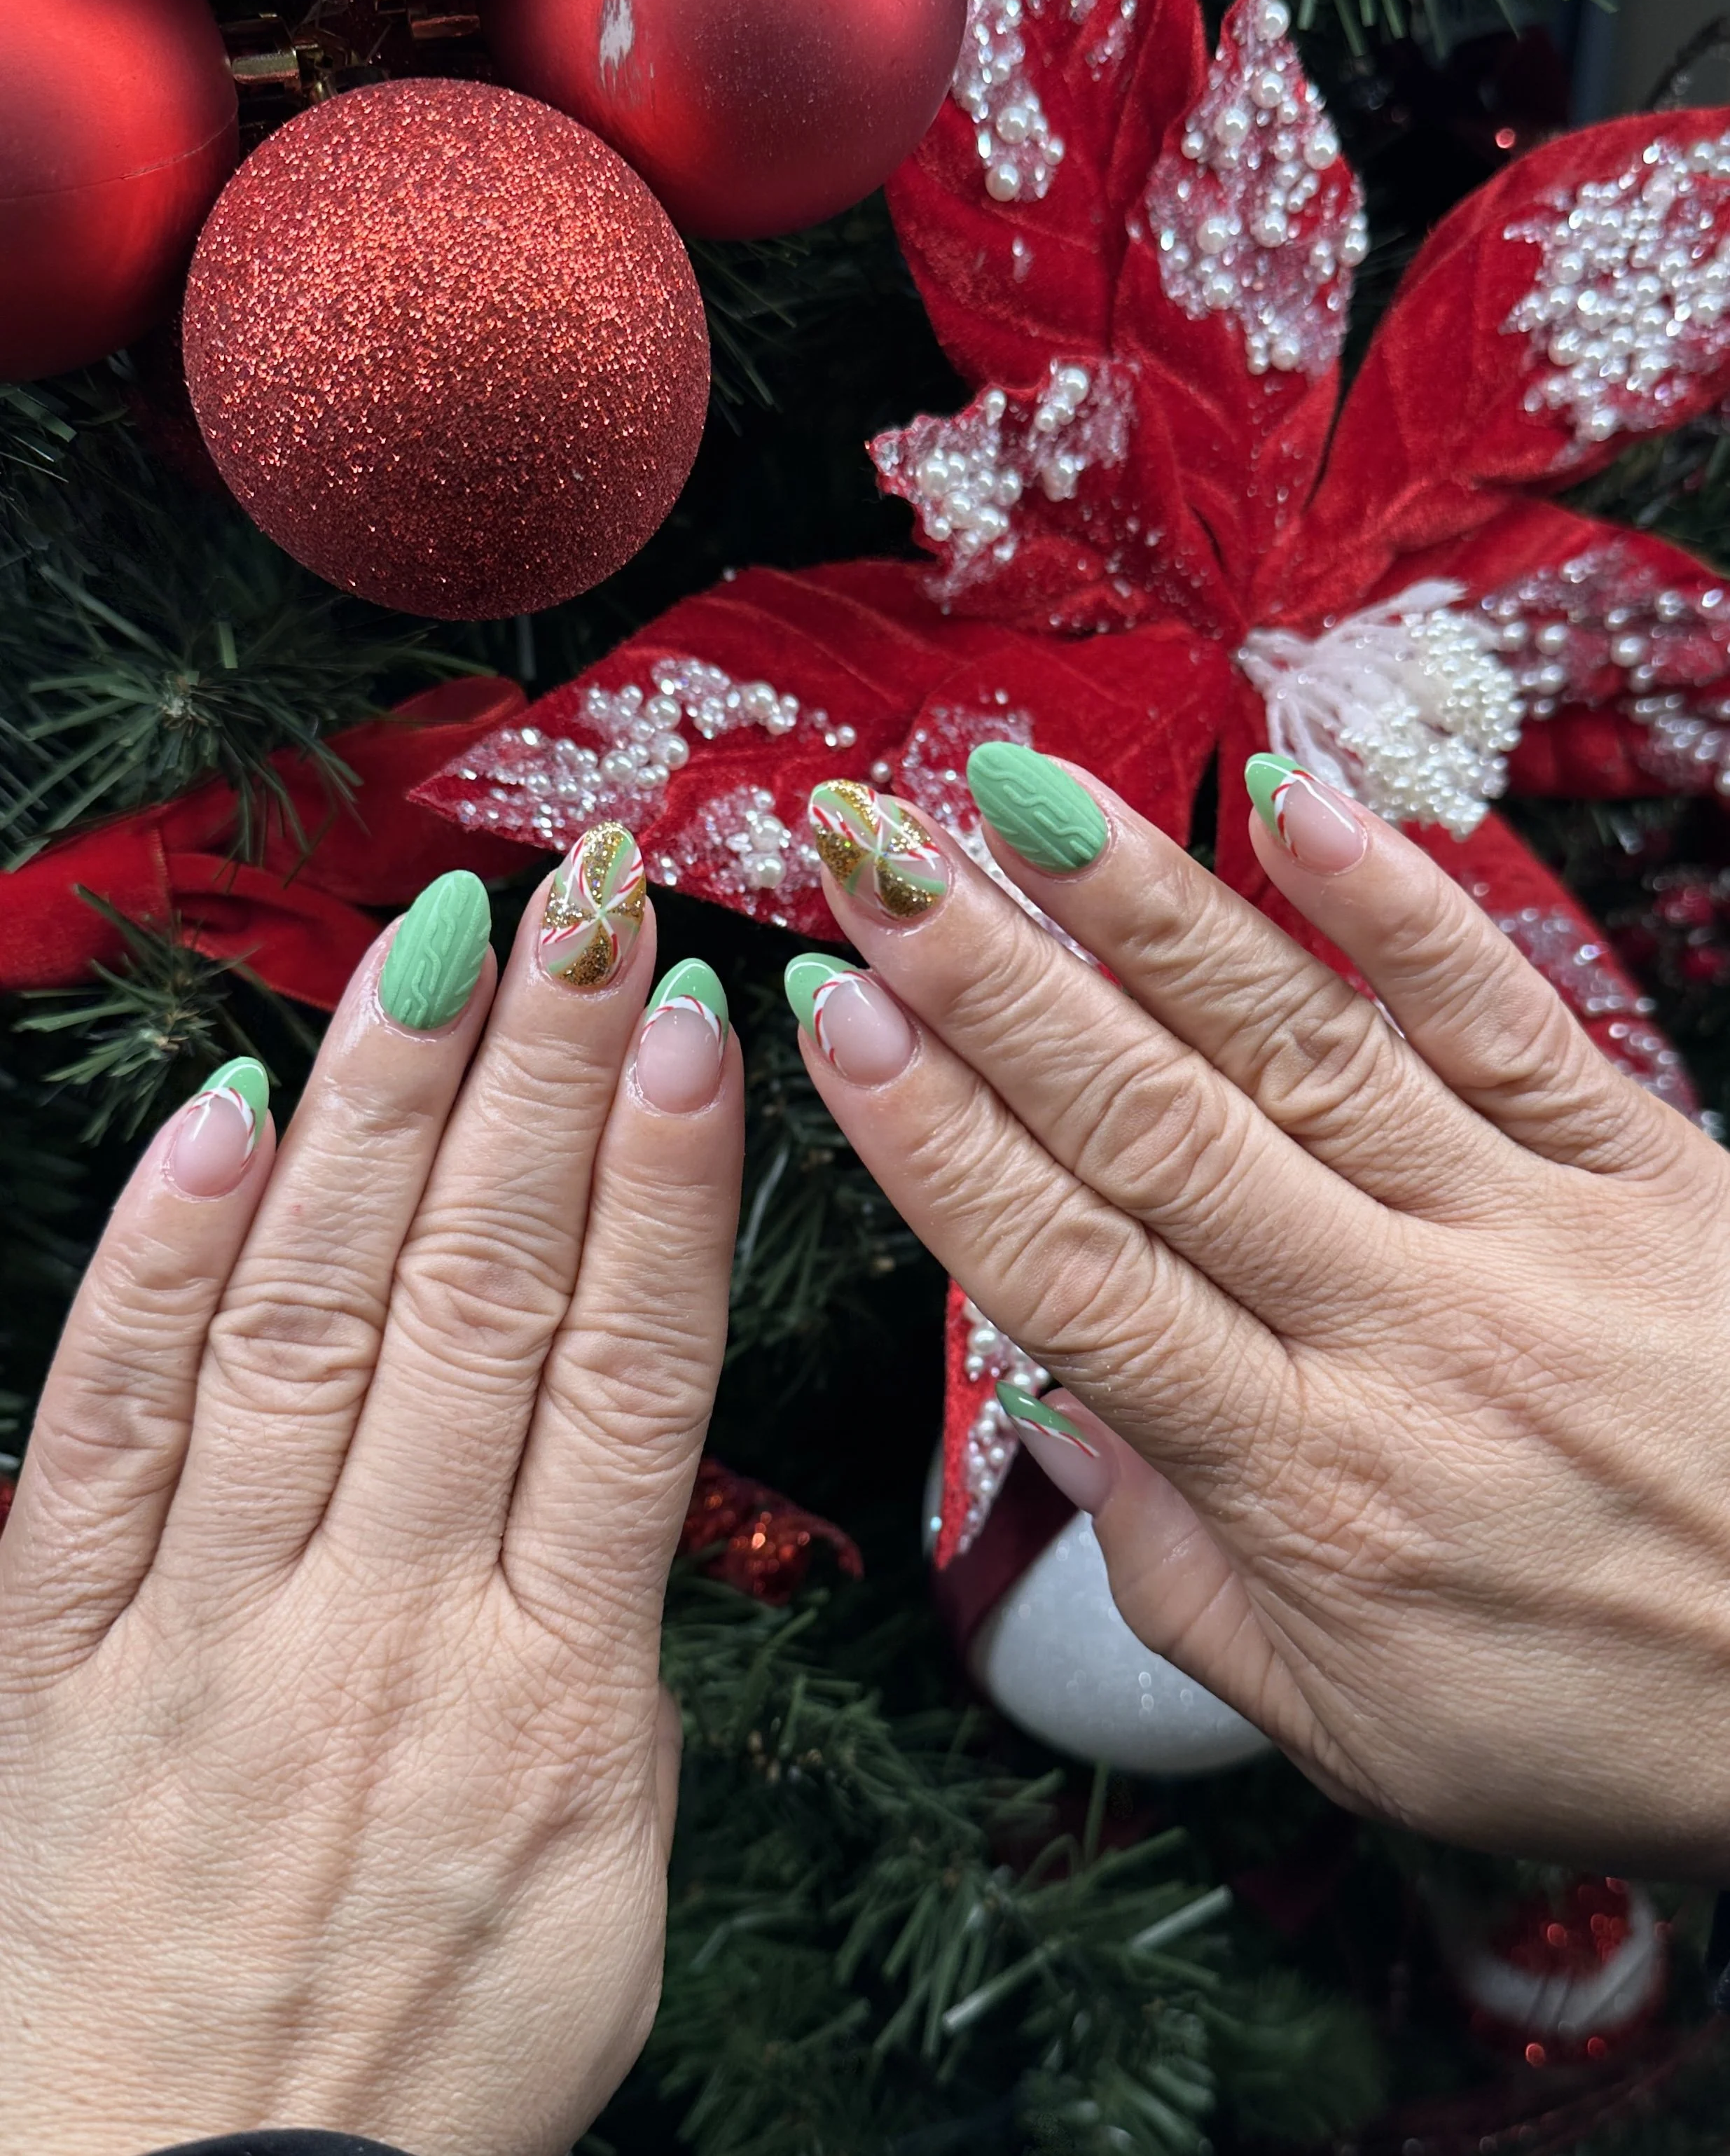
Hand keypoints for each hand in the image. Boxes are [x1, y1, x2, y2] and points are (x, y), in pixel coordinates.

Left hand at [0, 830, 740, 2155]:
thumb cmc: (415, 2067)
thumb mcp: (607, 1885)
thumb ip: (605, 1664)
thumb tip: (598, 1500)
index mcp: (546, 1697)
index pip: (624, 1374)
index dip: (662, 1185)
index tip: (691, 1031)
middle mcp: (375, 1629)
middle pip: (477, 1300)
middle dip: (536, 1080)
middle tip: (580, 911)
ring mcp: (205, 1629)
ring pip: (306, 1320)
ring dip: (377, 1118)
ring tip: (433, 952)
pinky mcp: (57, 1651)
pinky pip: (104, 1429)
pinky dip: (158, 1263)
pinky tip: (221, 1123)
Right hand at [788, 757, 1729, 1875]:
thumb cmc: (1604, 1719)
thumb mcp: (1357, 1728)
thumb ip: (1179, 1575)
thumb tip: (1062, 1404)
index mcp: (1305, 1481)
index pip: (1074, 1275)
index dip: (938, 1140)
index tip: (834, 1021)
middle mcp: (1399, 1332)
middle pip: (1155, 1130)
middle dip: (993, 983)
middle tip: (876, 858)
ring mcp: (1527, 1233)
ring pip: (1303, 1047)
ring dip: (1152, 912)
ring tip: (1026, 798)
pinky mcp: (1650, 1167)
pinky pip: (1502, 1015)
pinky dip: (1394, 901)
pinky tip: (1293, 793)